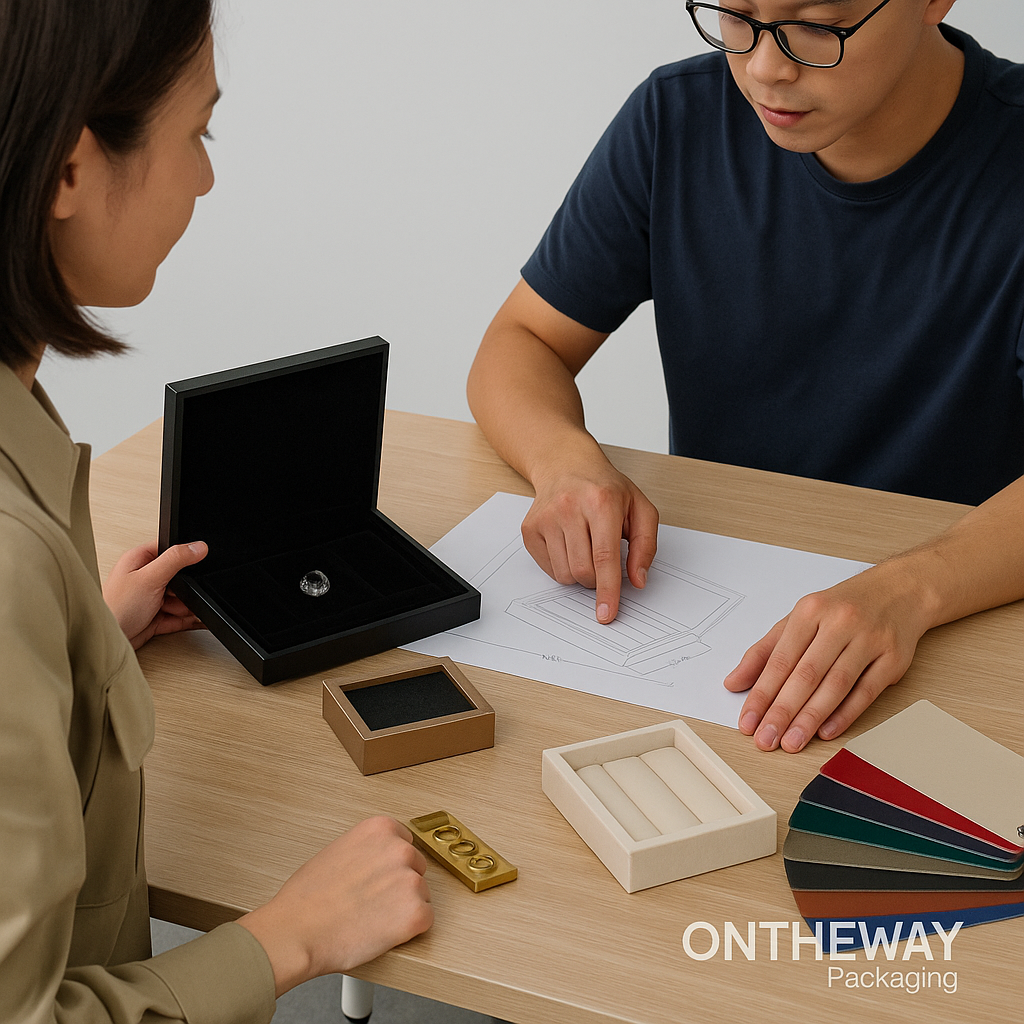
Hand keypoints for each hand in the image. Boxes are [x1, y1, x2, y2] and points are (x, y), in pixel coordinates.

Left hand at [103, 540, 207, 649]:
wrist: (110, 643)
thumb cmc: (116, 610)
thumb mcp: (149, 578)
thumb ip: (175, 559)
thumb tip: (198, 546)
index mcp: (138, 560)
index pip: (168, 549)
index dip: (184, 555)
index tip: (197, 562)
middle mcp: (144, 578)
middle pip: (179, 576)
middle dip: (186, 587)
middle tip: (182, 592)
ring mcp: (151, 598)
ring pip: (181, 598)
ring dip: (187, 606)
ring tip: (180, 610)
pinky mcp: (156, 617)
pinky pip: (180, 615)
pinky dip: (189, 619)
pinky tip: (195, 620)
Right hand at [237, 817, 432, 995]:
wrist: (297, 931)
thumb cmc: (307, 897)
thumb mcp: (338, 851)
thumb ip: (366, 849)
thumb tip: (377, 858)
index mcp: (380, 829)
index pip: (405, 843)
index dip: (391, 866)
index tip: (379, 878)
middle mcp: (400, 849)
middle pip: (416, 869)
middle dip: (400, 886)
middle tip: (372, 902)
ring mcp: (410, 880)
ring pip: (422, 895)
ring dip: (404, 908)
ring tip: (371, 918)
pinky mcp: (415, 913)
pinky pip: (426, 920)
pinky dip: (409, 931)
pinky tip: (383, 932)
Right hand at [523, 461, 658, 622]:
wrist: (567, 465)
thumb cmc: (606, 489)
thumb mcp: (640, 509)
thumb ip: (645, 546)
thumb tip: (638, 580)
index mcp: (601, 502)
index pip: (605, 557)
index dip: (608, 590)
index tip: (607, 613)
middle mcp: (569, 508)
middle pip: (583, 571)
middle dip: (597, 579)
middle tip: (603, 560)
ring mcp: (545, 518)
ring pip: (564, 574)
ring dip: (580, 573)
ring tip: (585, 547)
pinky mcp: (530, 528)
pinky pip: (548, 569)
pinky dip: (563, 566)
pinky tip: (568, 544)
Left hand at [723, 561, 933, 751]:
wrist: (899, 590)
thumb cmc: (841, 608)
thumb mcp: (799, 620)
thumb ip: (765, 652)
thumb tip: (733, 683)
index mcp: (810, 612)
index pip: (779, 660)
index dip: (761, 694)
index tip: (747, 721)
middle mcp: (839, 623)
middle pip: (806, 674)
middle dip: (783, 711)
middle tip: (766, 739)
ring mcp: (869, 640)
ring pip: (836, 684)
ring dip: (811, 717)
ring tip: (791, 742)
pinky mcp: (893, 658)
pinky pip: (867, 691)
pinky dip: (845, 714)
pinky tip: (826, 731)